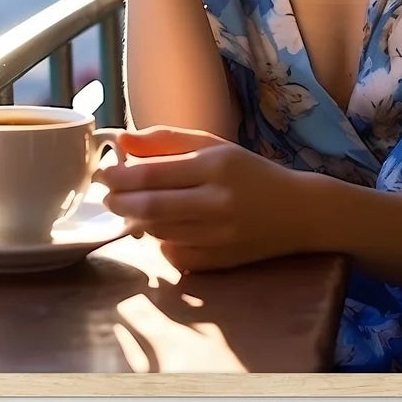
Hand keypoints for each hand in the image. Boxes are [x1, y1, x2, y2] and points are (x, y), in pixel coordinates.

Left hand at [94, 125, 306, 272]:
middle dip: (119, 202)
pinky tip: (161, 229)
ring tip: (130, 208)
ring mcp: (219, 236)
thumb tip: (121, 139)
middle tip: (107, 196)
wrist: (298, 211)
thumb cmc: (249, 173)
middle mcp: (218, 202)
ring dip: (136, 221)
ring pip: (159, 232)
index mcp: (216, 165)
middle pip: (151, 207)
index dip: (120, 176)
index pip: (153, 174)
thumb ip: (166, 140)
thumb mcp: (213, 145)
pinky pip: (174, 255)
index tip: (103, 173)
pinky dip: (160, 242)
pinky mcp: (220, 262)